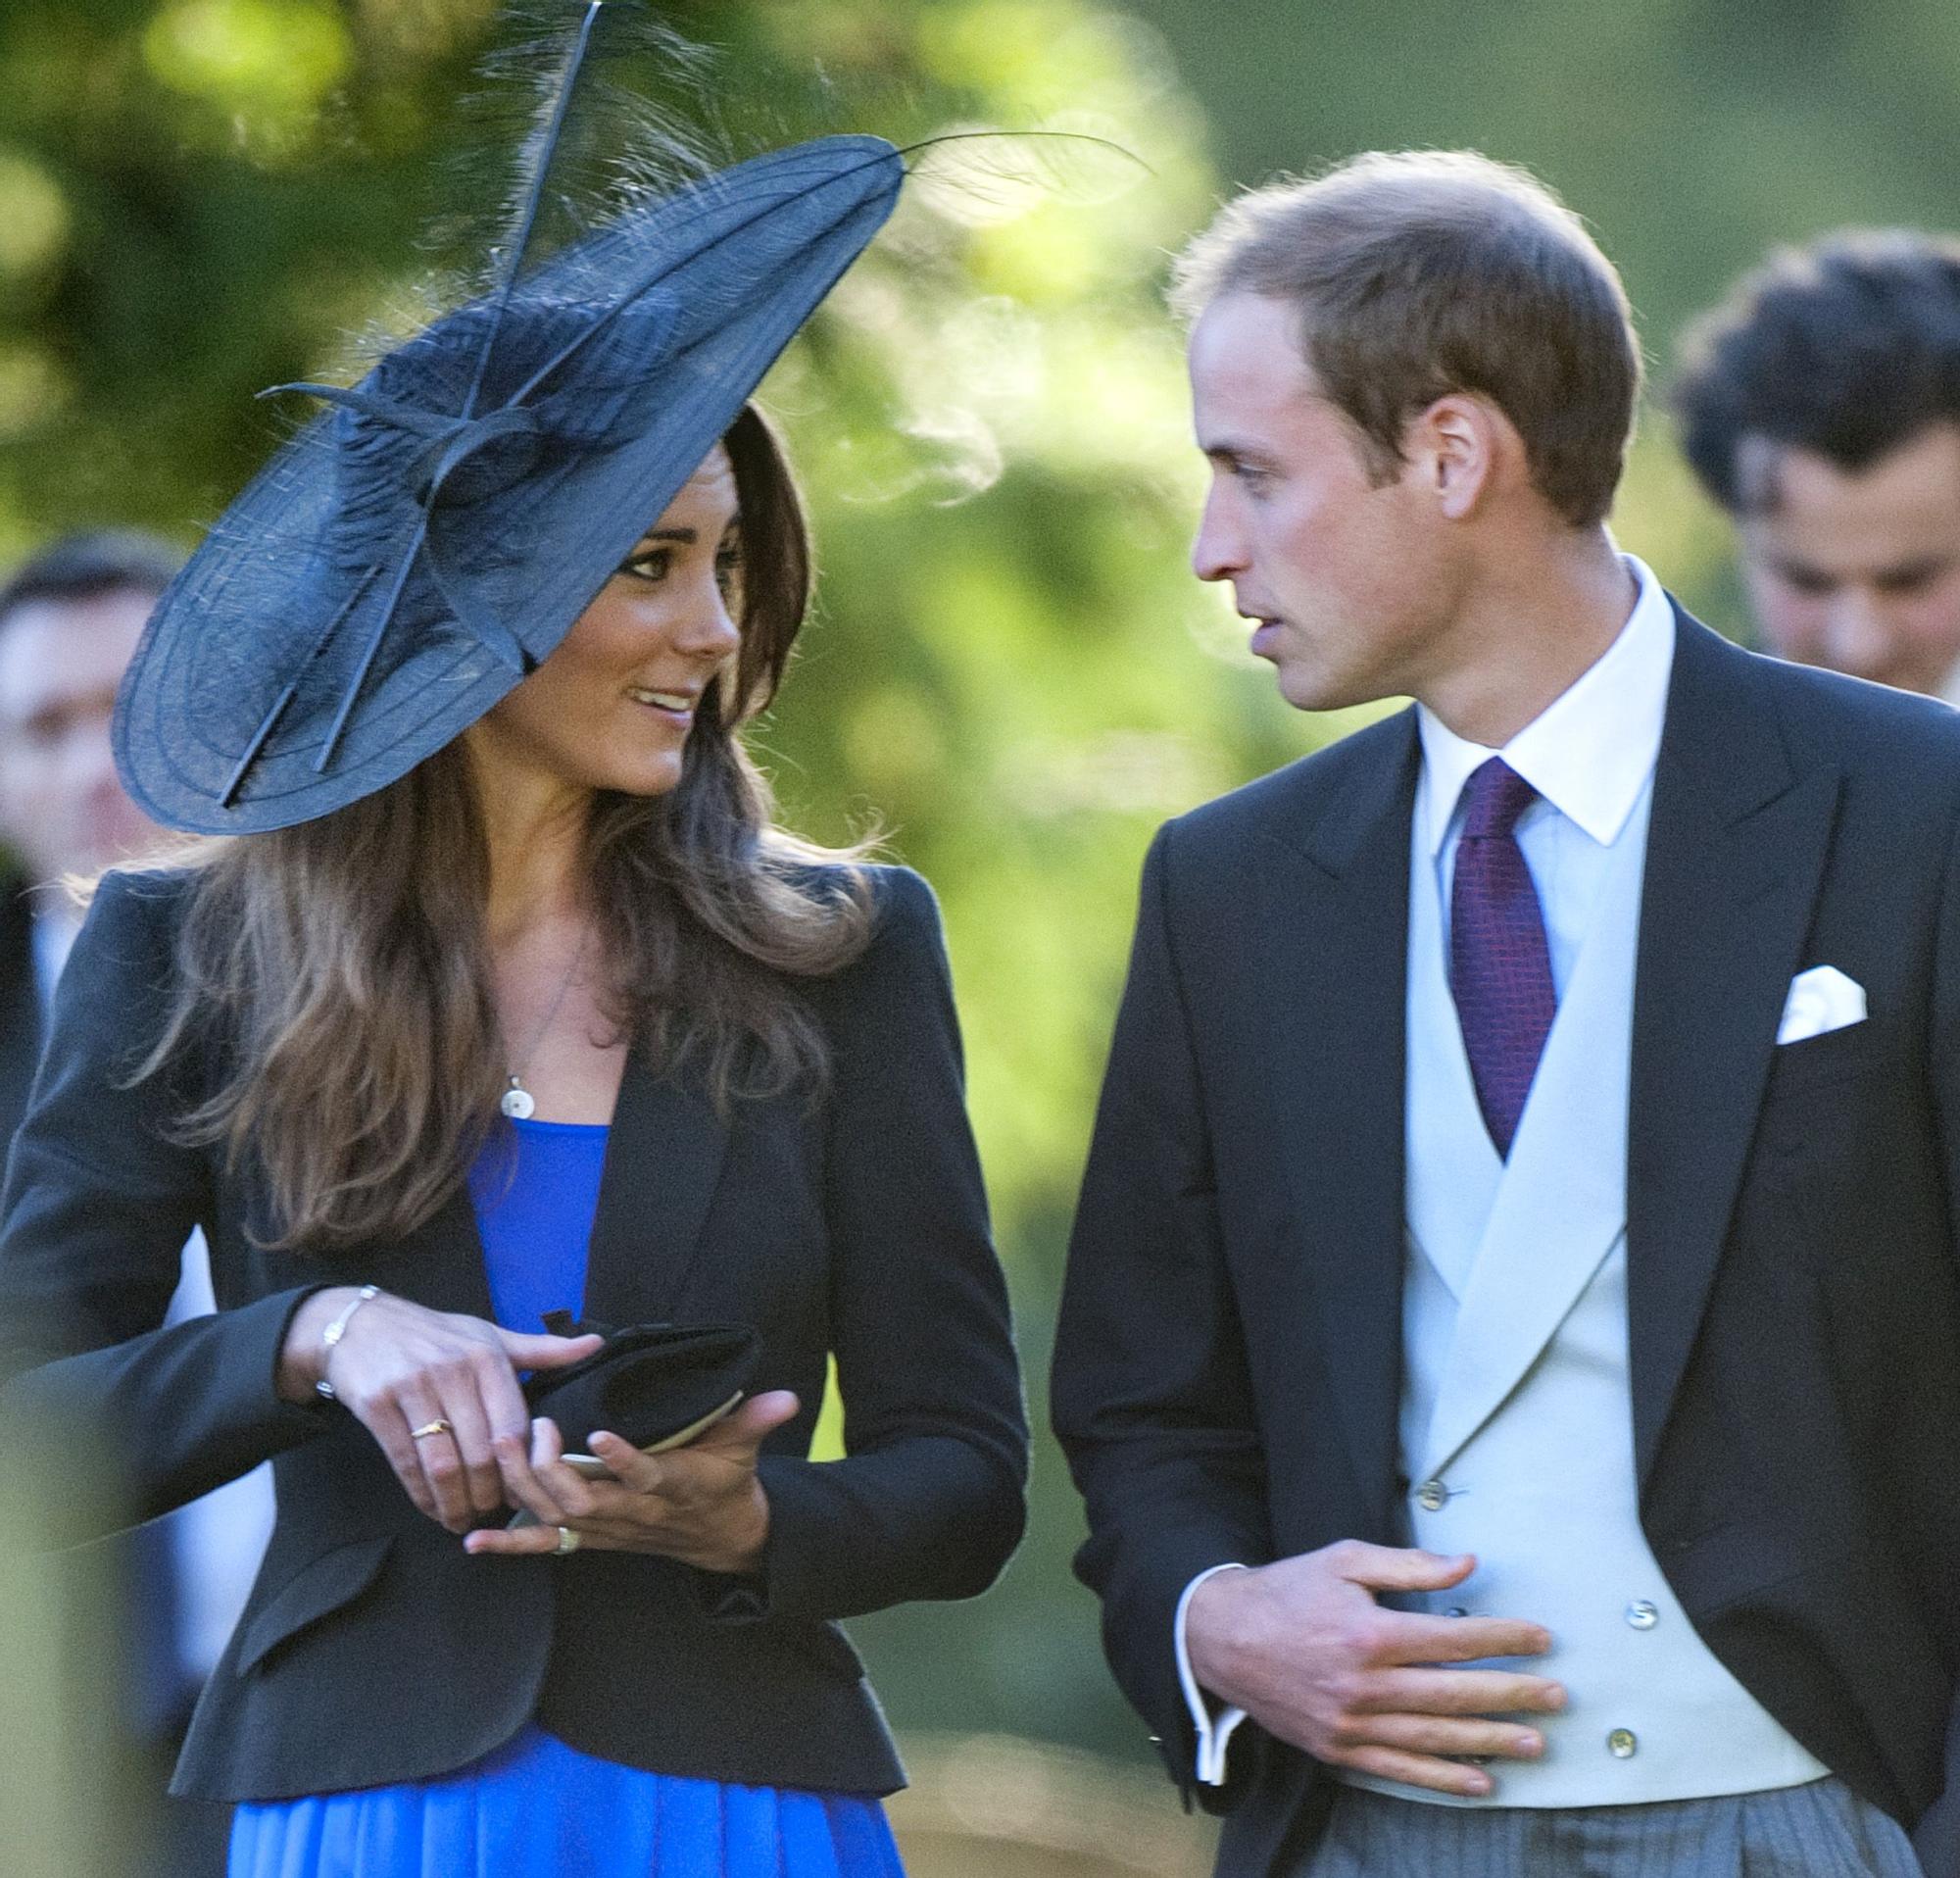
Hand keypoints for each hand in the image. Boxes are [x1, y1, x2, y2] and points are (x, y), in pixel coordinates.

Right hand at [277, 1288, 602, 1532]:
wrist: (361, 1323)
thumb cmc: (434, 1333)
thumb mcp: (488, 1334)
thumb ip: (541, 1350)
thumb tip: (595, 1344)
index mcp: (487, 1357)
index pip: (514, 1425)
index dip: (520, 1466)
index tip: (523, 1489)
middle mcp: (453, 1371)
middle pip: (480, 1452)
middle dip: (488, 1493)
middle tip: (490, 1512)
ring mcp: (413, 1387)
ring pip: (444, 1463)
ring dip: (455, 1502)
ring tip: (460, 1519)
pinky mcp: (378, 1404)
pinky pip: (406, 1461)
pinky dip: (421, 1493)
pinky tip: (431, 1506)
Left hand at [462, 1389, 801, 1572]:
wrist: (721, 1538)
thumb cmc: (726, 1483)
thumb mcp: (744, 1448)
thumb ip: (757, 1420)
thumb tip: (789, 1397)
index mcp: (672, 1484)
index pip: (647, 1474)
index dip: (623, 1459)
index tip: (598, 1432)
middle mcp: (633, 1511)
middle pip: (585, 1499)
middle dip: (550, 1468)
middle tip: (528, 1427)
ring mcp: (608, 1529)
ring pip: (558, 1517)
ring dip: (524, 1489)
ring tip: (498, 1450)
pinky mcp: (590, 1538)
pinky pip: (545, 1546)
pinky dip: (510, 1546)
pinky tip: (475, 1542)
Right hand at [1186, 1541, 1564, 1797]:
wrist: (1223, 1639)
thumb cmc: (1288, 1591)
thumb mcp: (1343, 1560)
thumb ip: (1408, 1565)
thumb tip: (1468, 1565)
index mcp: (1369, 1631)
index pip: (1454, 1638)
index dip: (1504, 1638)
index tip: (1542, 1638)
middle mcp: (1365, 1684)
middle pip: (1455, 1693)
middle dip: (1513, 1694)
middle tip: (1557, 1696)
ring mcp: (1351, 1723)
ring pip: (1436, 1737)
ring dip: (1492, 1741)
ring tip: (1536, 1742)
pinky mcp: (1338, 1749)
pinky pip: (1401, 1768)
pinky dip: (1444, 1778)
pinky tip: (1481, 1781)